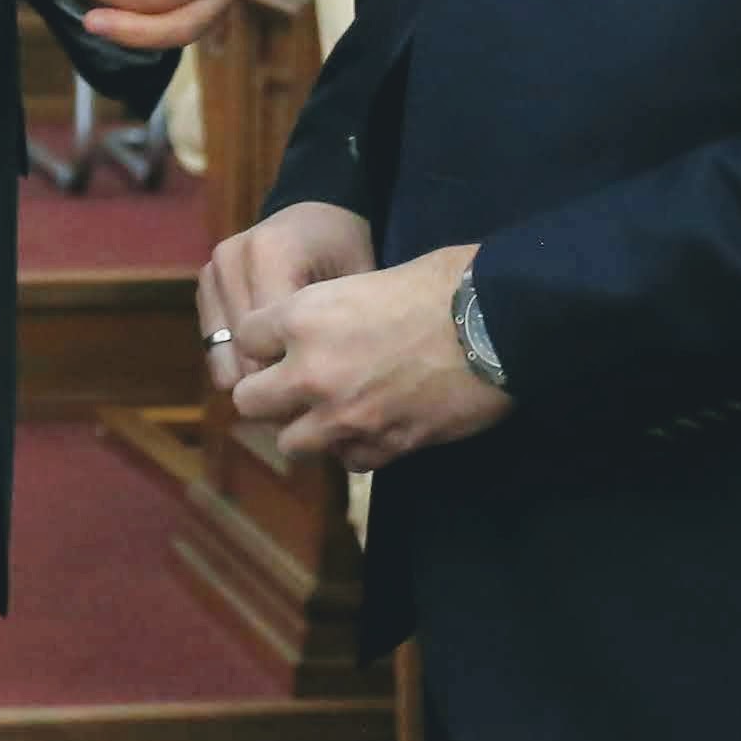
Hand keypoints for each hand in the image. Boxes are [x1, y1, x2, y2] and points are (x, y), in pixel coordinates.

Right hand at [198, 201, 371, 399]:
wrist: (315, 215)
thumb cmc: (344, 249)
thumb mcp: (356, 283)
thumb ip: (337, 328)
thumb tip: (321, 393)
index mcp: (270, 252)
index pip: (267, 337)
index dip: (291, 375)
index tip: (318, 400)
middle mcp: (230, 258)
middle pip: (240, 349)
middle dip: (269, 383)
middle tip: (302, 407)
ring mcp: (211, 270)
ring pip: (221, 353)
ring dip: (250, 377)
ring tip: (285, 389)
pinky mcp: (204, 284)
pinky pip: (213, 343)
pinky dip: (237, 362)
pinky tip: (267, 367)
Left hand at [227, 242, 510, 469]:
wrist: (497, 324)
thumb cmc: (442, 284)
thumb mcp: (368, 279)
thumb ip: (329, 313)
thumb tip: (321, 331)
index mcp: (303, 317)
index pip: (244, 339)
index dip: (264, 341)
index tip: (282, 342)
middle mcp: (311, 372)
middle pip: (248, 402)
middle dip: (267, 394)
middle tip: (295, 386)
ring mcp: (344, 417)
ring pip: (291, 443)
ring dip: (307, 428)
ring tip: (334, 412)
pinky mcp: (382, 446)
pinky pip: (347, 461)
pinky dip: (356, 448)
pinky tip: (375, 426)